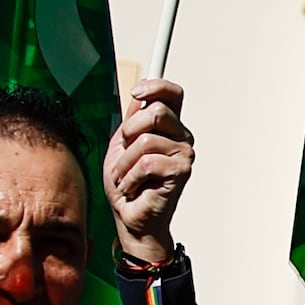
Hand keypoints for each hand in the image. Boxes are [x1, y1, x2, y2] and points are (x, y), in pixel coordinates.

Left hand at [107, 77, 195, 266]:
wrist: (130, 218)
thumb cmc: (127, 184)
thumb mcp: (120, 146)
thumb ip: (130, 122)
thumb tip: (139, 97)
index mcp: (168, 127)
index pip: (172, 93)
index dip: (156, 86)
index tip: (136, 93)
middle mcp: (180, 137)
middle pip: (157, 112)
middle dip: (129, 131)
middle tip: (124, 152)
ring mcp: (184, 154)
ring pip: (146, 140)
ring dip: (124, 162)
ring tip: (125, 177)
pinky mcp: (181, 172)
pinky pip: (147, 163)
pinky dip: (130, 177)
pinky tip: (132, 187)